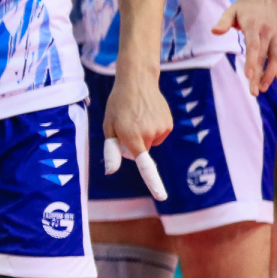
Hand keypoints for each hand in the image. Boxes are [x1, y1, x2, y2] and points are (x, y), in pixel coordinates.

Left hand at [102, 67, 172, 190]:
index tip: (161, 196)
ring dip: (143, 135)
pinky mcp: (168, 124)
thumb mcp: (108, 125)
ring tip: (137, 116)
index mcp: (131, 136)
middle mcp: (149, 135)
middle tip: (126, 125)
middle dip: (133, 144)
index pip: (144, 164)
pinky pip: (158, 135)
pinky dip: (153, 129)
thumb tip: (110, 171)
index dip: (153, 182)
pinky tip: (147, 115)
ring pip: (150, 143)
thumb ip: (111, 149)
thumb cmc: (118, 104)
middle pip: (141, 152)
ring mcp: (161, 129)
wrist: (137, 81)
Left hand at [214, 0, 276, 94]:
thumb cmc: (243, 7)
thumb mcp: (230, 10)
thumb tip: (214, 32)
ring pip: (275, 58)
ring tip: (261, 90)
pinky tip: (266, 81)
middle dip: (258, 75)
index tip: (248, 76)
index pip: (254, 45)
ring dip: (269, 75)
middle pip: (263, 56)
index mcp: (254, 25)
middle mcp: (268, 31)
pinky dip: (273, 69)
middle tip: (252, 92)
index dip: (252, 61)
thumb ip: (223, 22)